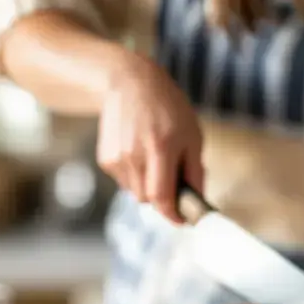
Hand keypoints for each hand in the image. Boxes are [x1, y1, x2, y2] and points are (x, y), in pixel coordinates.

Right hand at [96, 53, 203, 222]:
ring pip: (136, 193)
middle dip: (164, 197)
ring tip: (155, 157)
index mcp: (160, 148)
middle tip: (174, 179)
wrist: (129, 83)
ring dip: (149, 186)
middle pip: (149, 200)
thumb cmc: (167, 108)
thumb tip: (198, 203)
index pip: (162, 198)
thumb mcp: (193, 135)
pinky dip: (136, 176)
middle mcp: (134, 156)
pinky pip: (125, 182)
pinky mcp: (105, 159)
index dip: (173, 215)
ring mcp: (116, 158)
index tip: (182, 220)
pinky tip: (139, 152)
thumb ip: (196, 172)